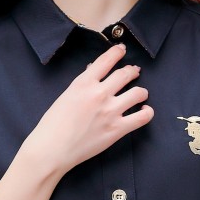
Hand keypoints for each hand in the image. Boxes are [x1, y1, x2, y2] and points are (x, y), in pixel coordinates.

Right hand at [28, 43, 152, 176]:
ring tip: (141, 93)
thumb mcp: (66, 96)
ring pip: (138, 93)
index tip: (122, 50)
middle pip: (125, 74)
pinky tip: (145, 111)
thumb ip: (82, 84)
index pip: (107, 60)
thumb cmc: (53, 125)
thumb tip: (94, 74)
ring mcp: (111, 111)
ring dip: (142, 91)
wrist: (52, 149)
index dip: (117, 52)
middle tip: (134, 72)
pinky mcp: (117, 129)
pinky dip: (147, 112)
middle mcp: (100, 93)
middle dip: (131, 71)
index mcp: (84, 83)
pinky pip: (142, 118)